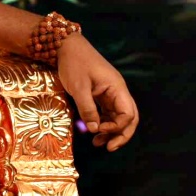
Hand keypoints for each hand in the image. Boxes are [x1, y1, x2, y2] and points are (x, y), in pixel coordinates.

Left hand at [56, 34, 139, 150]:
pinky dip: (103, 123)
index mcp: (117, 88)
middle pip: (129, 117)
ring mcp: (110, 93)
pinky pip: (108, 112)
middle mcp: (118, 91)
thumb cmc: (74, 63)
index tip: (100, 130)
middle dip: (122, 134)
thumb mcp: (79, 87)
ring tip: (97, 144)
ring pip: (118, 117)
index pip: (128, 113)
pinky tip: (94, 132)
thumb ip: (87, 109)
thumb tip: (95, 130)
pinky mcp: (101, 94)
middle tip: (109, 148)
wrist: (66, 47)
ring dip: (111, 131)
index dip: (117, 126)